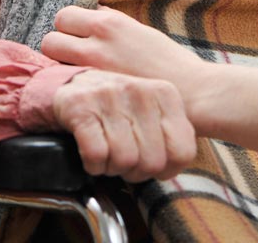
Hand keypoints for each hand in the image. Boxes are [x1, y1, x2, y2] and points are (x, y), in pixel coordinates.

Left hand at [42, 6, 205, 87]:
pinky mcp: (94, 94)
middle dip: (59, 46)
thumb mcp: (142, 31)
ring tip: (78, 74)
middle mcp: (96, 43)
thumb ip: (114, 23)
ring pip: (53, 65)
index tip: (79, 35)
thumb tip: (94, 13)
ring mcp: (92, 70)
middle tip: (75, 56)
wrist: (190, 92)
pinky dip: (71, 86)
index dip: (70, 26)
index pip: (66, 15)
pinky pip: (68, 84)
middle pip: (50, 38)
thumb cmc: (170, 62)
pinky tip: (87, 91)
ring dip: (60, 67)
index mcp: (110, 23)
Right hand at [51, 69, 196, 181]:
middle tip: (125, 161)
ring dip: (113, 168)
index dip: (167, 169)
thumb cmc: (119, 107)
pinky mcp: (81, 108)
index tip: (154, 166)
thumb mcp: (153, 112)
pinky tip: (93, 155)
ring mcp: (111, 98)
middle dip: (136, 172)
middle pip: (153, 162)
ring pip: (125, 160)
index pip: (183, 151)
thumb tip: (174, 166)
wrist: (74, 85)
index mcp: (165, 94)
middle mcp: (142, 93)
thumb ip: (172, 134)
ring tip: (108, 154)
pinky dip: (94, 165)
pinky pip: (97, 155)